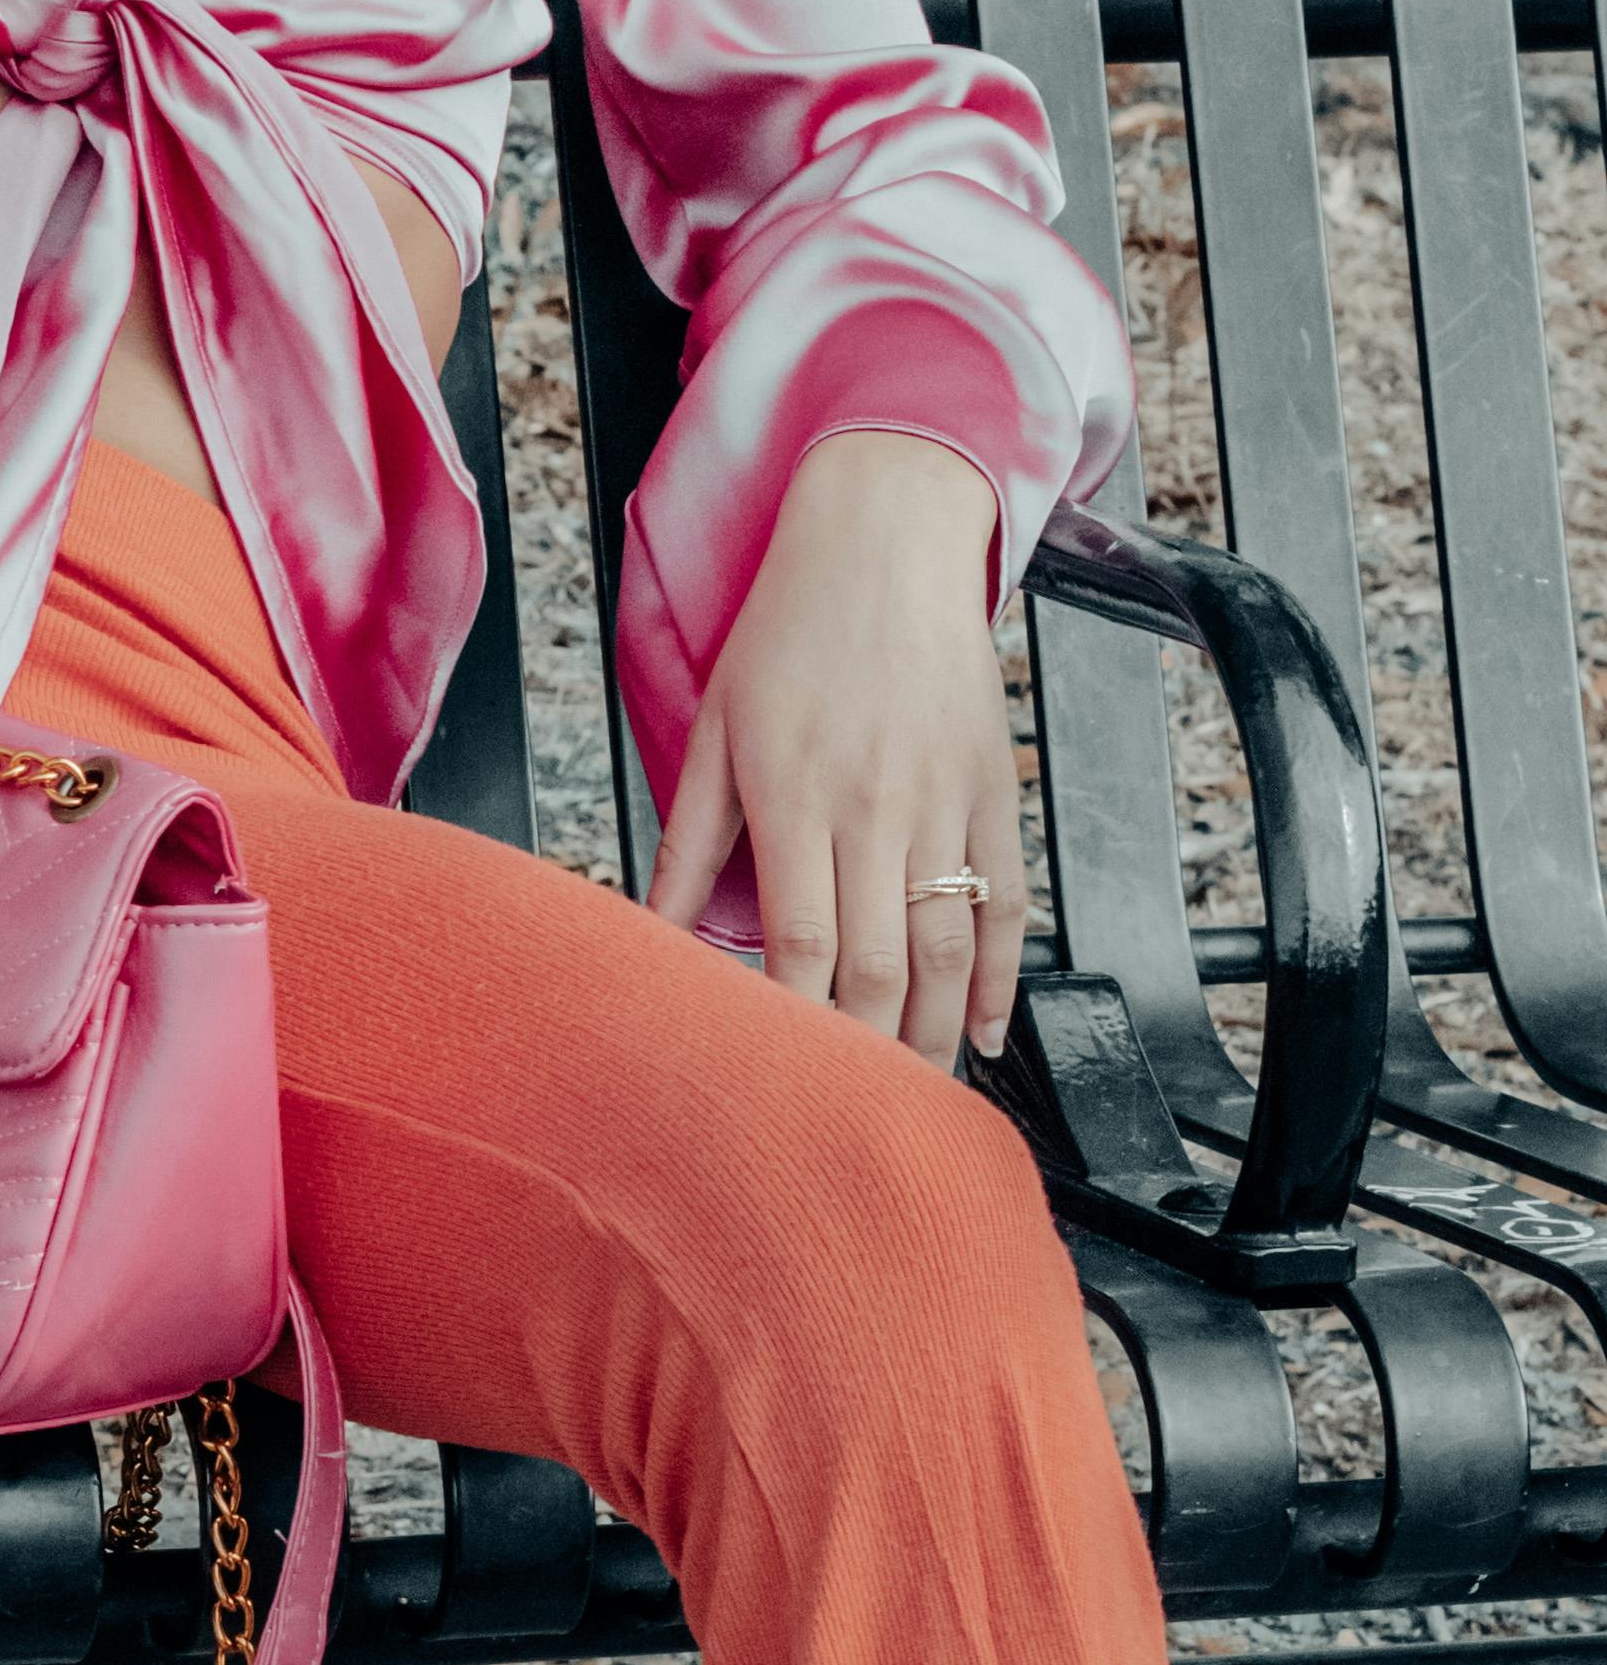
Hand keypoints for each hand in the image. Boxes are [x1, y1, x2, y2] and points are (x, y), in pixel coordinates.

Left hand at [649, 431, 1024, 1065]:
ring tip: (912, 1099)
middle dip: (866, 1057)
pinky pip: (1006, 903)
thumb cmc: (788, 632)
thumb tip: (657, 939)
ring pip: (948, 949)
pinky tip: (978, 1030)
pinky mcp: (993, 792)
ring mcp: (945, 803)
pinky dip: (999, 978)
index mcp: (797, 798)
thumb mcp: (714, 733)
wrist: (885, 542)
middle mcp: (876, 808)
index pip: (799, 947)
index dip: (797, 1028)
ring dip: (931, 1034)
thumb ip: (689, 847)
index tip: (782, 1083)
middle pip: (878, 966)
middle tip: (849, 1122)